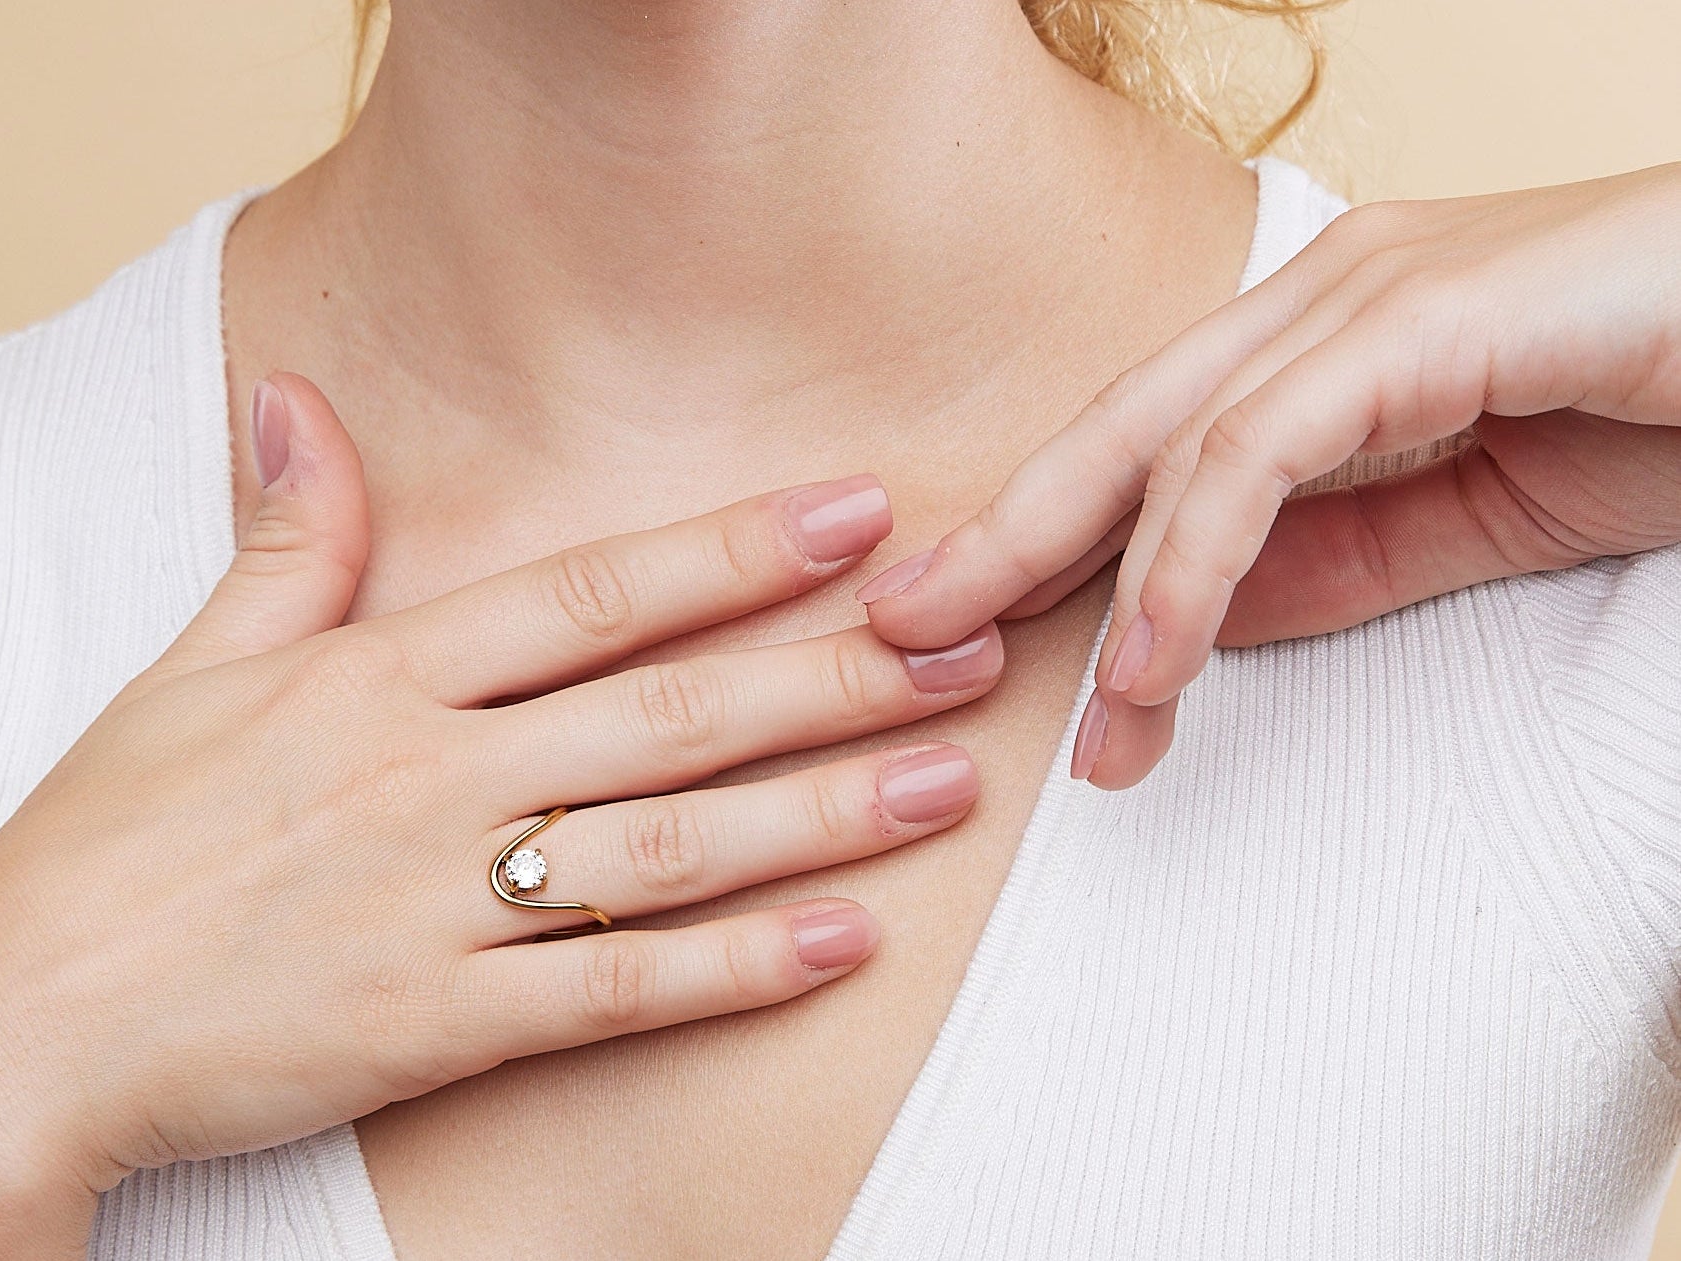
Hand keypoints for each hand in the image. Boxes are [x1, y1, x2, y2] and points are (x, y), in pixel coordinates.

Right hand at [0, 375, 1000, 1257]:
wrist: (12, 1026)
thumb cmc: (108, 846)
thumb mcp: (189, 671)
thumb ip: (285, 542)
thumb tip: (298, 400)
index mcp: (379, 676)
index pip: (591, 593)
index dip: (732, 550)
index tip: (857, 513)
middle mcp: (429, 775)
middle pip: (669, 712)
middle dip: (829, 676)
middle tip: (962, 648)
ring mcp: (439, 902)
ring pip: (669, 846)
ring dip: (819, 814)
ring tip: (943, 785)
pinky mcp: (436, 1024)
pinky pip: (615, 991)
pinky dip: (733, 969)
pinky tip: (840, 943)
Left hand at [859, 163, 1680, 786]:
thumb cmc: (1665, 409)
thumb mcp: (1466, 522)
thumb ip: (1330, 562)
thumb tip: (1192, 626)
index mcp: (1321, 337)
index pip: (1145, 441)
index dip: (1041, 531)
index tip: (960, 622)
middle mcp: (1320, 299)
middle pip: (1120, 429)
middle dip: (1008, 539)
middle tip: (906, 639)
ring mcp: (1366, 294)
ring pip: (1178, 447)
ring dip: (1114, 594)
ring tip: (1081, 721)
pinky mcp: (1422, 316)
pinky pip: (1263, 453)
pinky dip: (1197, 563)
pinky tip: (1159, 658)